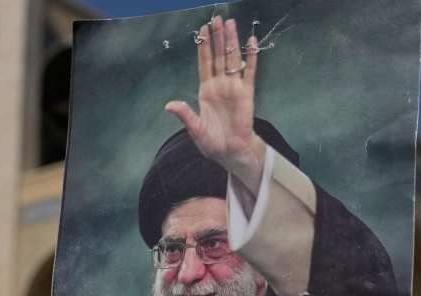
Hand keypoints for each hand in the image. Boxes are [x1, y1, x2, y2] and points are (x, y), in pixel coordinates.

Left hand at [166, 16, 266, 189]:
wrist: (231, 152)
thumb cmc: (212, 142)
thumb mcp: (195, 129)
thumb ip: (185, 115)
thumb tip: (169, 105)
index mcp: (206, 90)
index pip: (204, 63)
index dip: (203, 46)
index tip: (202, 30)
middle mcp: (220, 85)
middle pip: (218, 56)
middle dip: (217, 37)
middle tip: (218, 18)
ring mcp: (234, 87)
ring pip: (232, 59)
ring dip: (232, 42)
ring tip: (231, 24)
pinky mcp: (247, 93)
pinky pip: (250, 71)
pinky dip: (251, 57)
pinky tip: (251, 42)